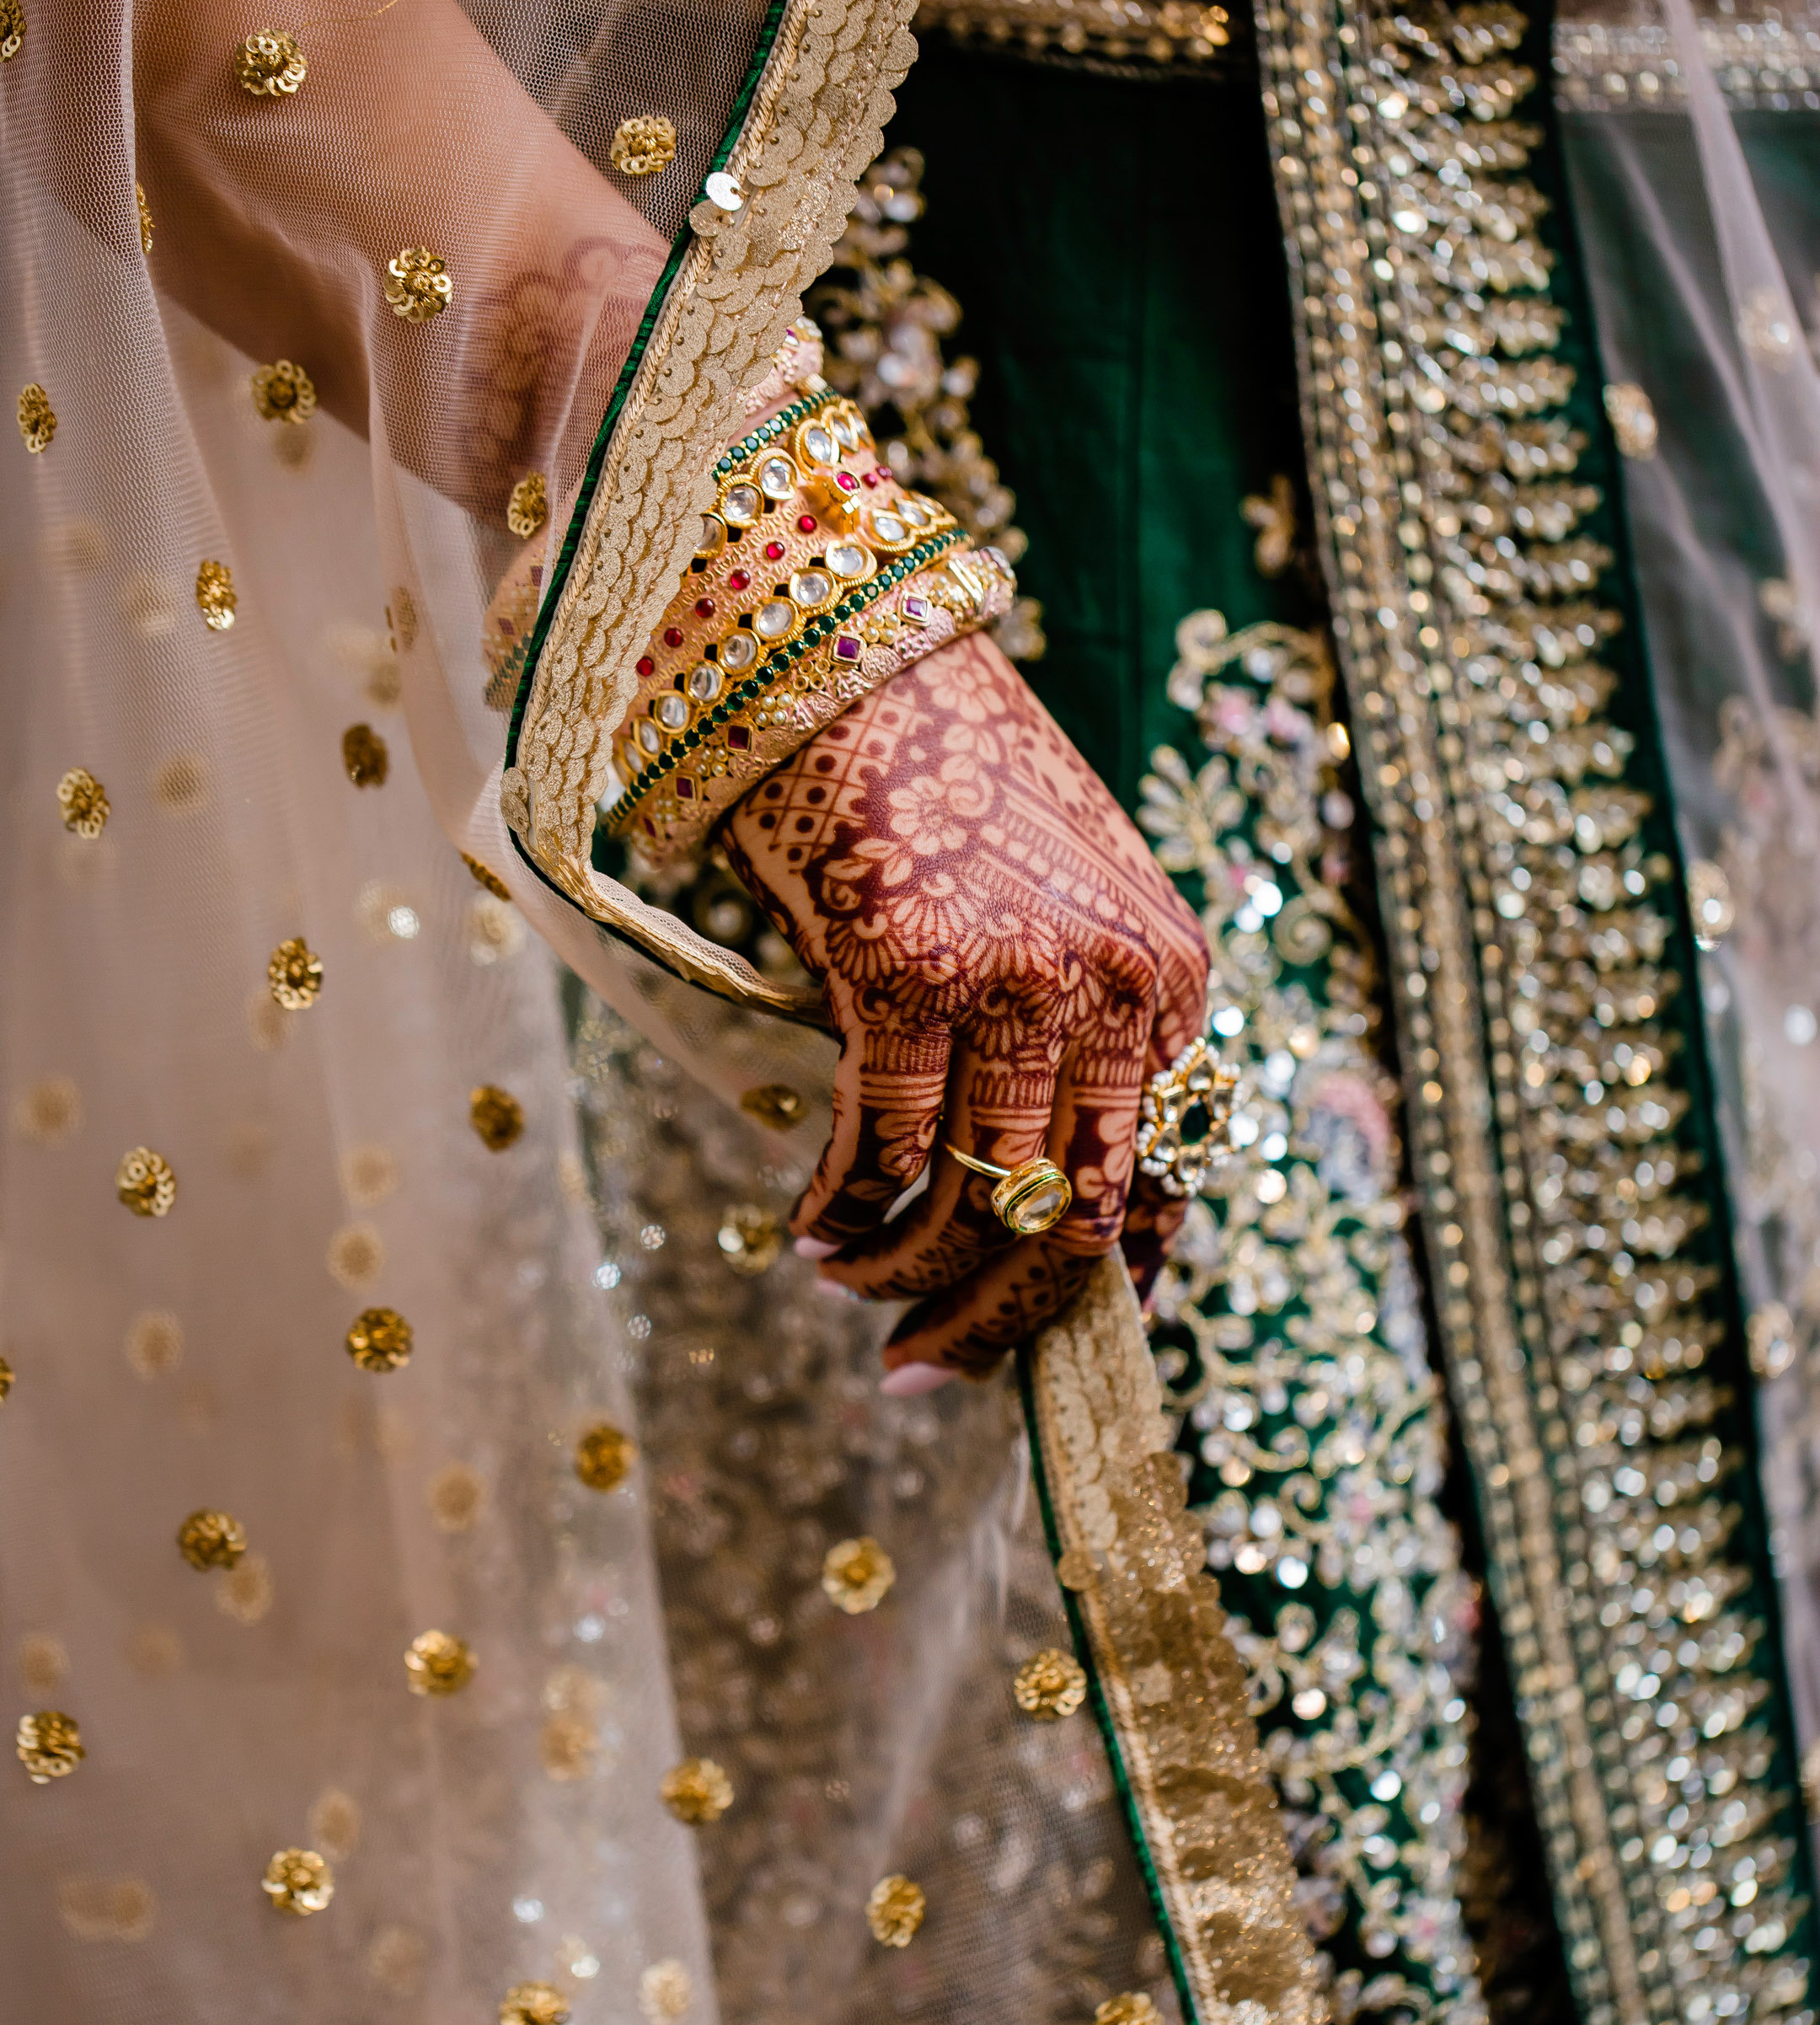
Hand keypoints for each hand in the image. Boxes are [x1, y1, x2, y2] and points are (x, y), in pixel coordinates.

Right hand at [720, 633, 1209, 1381]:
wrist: (845, 656)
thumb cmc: (940, 784)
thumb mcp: (1051, 911)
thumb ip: (1068, 1038)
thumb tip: (1027, 1196)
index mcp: (1170, 981)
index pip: (1165, 1186)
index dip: (1097, 1295)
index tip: (1030, 1354)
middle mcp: (1117, 988)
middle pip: (1077, 1222)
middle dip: (995, 1322)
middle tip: (919, 1369)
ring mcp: (1019, 979)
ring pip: (977, 1202)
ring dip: (900, 1273)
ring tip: (845, 1284)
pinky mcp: (912, 972)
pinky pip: (880, 1152)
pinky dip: (838, 1210)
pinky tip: (805, 1226)